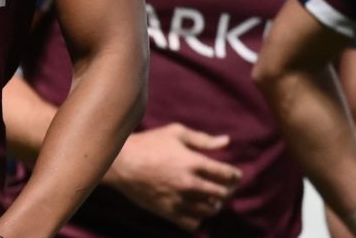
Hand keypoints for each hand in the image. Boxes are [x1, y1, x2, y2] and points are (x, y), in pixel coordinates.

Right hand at [105, 123, 241, 230]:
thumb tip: (227, 142)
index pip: (228, 175)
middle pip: (223, 194)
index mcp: (193, 162)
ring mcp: (180, 200)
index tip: (231, 173)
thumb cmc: (148, 144)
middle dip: (227, 189)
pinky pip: (194, 223)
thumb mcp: (175, 133)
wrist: (121, 163)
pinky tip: (194, 207)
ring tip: (210, 197)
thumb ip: (203, 139)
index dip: (234, 174)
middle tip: (222, 185)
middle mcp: (190, 184)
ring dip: (215, 204)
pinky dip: (198, 217)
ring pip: (211, 210)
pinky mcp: (169, 212)